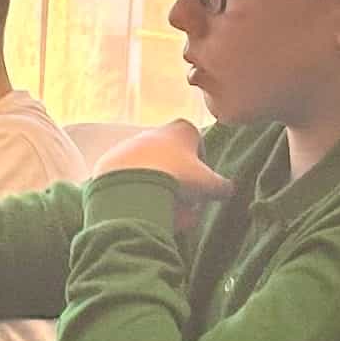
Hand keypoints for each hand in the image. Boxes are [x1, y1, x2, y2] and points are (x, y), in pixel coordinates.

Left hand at [91, 118, 232, 198]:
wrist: (130, 182)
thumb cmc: (177, 177)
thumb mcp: (208, 184)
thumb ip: (222, 186)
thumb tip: (227, 190)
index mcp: (182, 129)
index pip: (199, 145)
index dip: (202, 169)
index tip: (199, 187)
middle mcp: (156, 131)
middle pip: (174, 160)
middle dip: (180, 183)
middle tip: (181, 204)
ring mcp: (132, 143)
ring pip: (152, 170)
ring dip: (158, 189)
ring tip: (160, 211)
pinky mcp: (112, 159)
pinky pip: (130, 178)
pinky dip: (137, 192)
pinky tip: (140, 207)